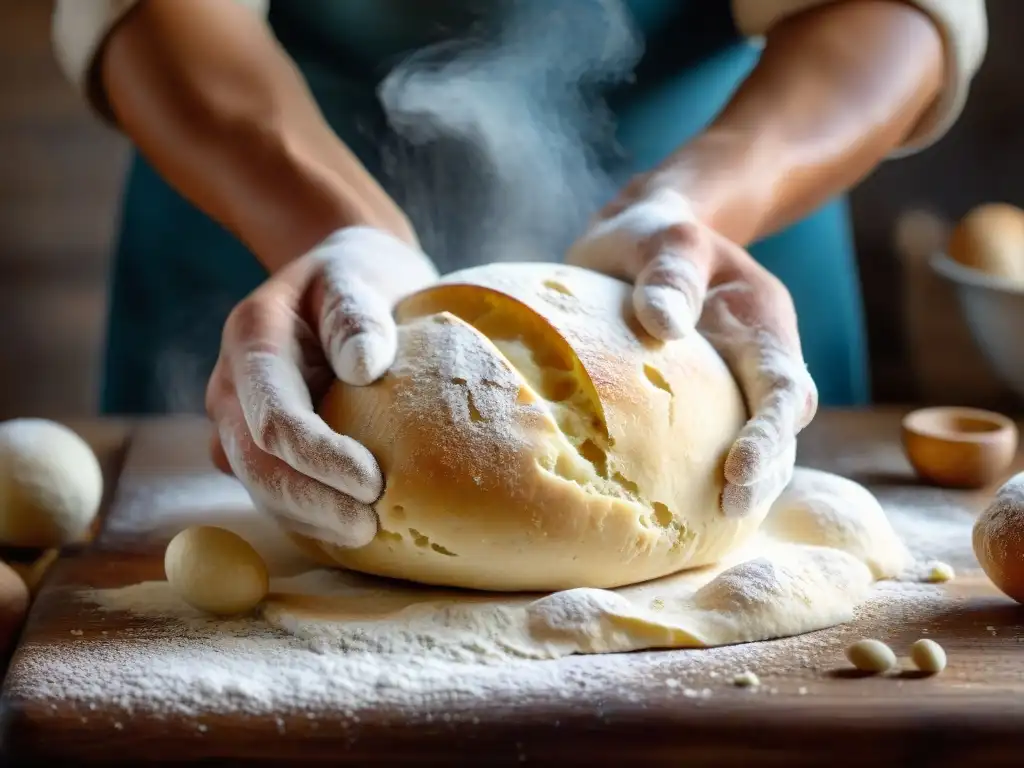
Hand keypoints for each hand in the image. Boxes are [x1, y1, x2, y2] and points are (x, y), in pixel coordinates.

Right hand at [206, 227, 438, 546]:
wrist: (339, 282)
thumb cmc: (353, 277)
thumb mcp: (356, 278)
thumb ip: (356, 316)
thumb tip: (364, 368)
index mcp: (251, 341)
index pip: (275, 417)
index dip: (319, 458)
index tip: (373, 483)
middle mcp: (232, 387)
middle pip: (258, 464)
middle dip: (313, 503)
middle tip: (372, 528)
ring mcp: (237, 420)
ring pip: (261, 486)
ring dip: (310, 518)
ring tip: (368, 536)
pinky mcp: (257, 444)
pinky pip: (275, 488)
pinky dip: (309, 514)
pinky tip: (348, 530)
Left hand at [566, 183, 817, 517]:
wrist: (645, 233)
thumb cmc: (655, 234)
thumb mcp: (662, 237)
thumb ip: (668, 271)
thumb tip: (664, 322)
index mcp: (761, 323)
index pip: (782, 389)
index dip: (768, 435)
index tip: (736, 474)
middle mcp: (756, 360)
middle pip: (780, 429)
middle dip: (762, 475)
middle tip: (725, 515)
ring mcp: (731, 382)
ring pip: (755, 443)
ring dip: (742, 484)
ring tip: (704, 528)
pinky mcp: (700, 399)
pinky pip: (711, 442)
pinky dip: (703, 475)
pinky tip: (675, 508)